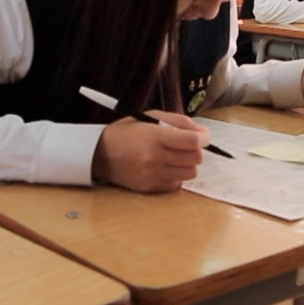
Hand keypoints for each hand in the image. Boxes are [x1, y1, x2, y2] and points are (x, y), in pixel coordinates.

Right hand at [91, 111, 209, 192]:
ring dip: (188, 164)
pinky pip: (177, 184)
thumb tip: (202, 133)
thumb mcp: (150, 116)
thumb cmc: (127, 132)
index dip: (204, 138)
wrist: (100, 154)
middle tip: (187, 145)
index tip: (203, 137)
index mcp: (154, 137)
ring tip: (176, 156)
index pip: (192, 142)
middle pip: (195, 159)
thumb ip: (179, 122)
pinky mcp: (150, 188)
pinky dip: (176, 175)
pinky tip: (165, 167)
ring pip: (190, 173)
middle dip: (196, 150)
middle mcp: (154, 158)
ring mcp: (152, 175)